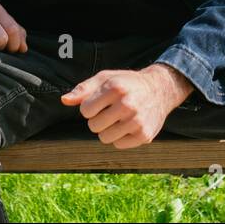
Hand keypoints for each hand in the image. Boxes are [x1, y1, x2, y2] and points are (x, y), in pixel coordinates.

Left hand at [59, 65, 191, 148]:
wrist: (159, 89)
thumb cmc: (126, 83)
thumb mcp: (105, 78)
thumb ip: (83, 89)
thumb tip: (64, 100)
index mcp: (115, 88)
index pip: (85, 110)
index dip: (89, 107)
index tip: (100, 103)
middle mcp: (127, 105)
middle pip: (94, 126)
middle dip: (98, 119)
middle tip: (110, 111)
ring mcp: (137, 121)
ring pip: (105, 138)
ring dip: (108, 130)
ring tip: (118, 119)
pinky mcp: (144, 135)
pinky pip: (119, 145)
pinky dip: (120, 138)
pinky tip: (128, 126)